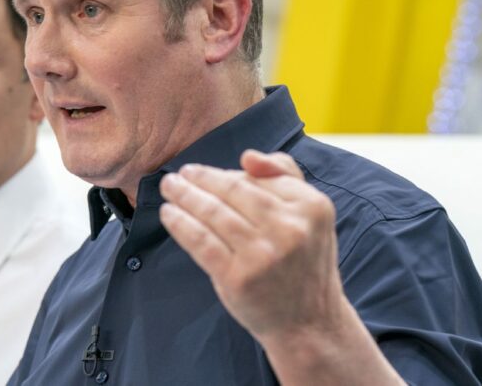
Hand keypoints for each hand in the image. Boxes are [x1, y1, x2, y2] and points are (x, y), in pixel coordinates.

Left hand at [159, 150, 345, 341]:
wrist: (309, 324)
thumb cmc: (303, 263)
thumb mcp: (312, 214)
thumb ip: (285, 175)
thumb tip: (248, 157)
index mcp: (311, 206)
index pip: (256, 179)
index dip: (225, 174)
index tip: (203, 173)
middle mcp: (290, 228)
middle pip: (232, 191)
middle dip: (199, 179)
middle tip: (179, 174)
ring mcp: (263, 254)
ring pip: (213, 213)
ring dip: (184, 196)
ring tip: (170, 188)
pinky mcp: (238, 277)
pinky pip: (201, 241)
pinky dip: (180, 224)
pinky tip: (169, 214)